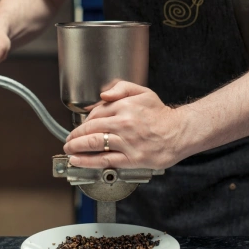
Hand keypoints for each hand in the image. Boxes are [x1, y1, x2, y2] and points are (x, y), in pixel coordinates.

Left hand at [63, 81, 185, 169]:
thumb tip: (103, 95)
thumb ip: (121, 88)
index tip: (81, 126)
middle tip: (69, 139)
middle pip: (91, 128)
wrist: (179, 133)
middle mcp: (123, 123)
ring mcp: (126, 142)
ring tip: (68, 149)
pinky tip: (77, 160)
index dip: (85, 120)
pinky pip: (104, 159)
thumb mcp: (143, 92)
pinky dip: (87, 161)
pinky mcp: (131, 158)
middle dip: (75, 134)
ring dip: (76, 147)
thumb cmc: (161, 115)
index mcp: (124, 106)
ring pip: (94, 144)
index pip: (96, 112)